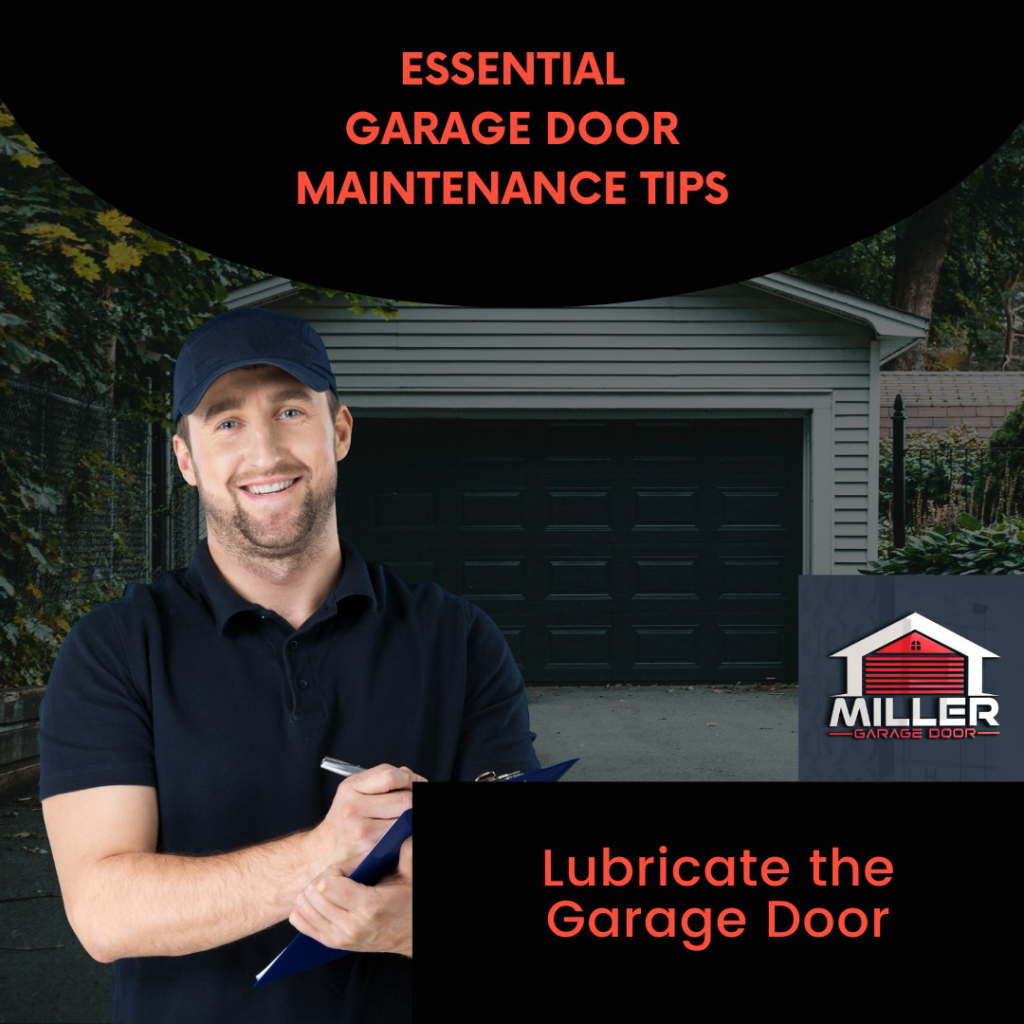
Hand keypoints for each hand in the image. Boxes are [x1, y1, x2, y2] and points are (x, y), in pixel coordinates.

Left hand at [290, 837, 412, 956]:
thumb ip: (407, 853)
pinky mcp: (333, 944)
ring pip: (304, 908)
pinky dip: (304, 909)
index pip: (328, 885)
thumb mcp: (411, 876)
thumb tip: (402, 832)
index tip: (346, 868)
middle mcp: (352, 926)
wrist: (410, 933)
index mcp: (369, 907)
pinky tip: (318, 900)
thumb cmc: (408, 902)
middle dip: (322, 879)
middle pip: (313, 895)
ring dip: (312, 892)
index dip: (334, 870)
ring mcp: (340, 938)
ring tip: (329, 887)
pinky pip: (302, 923)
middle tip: (338, 876)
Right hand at [311, 764, 422, 876]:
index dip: (410, 778)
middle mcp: (353, 809)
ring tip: (405, 816)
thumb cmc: (345, 818)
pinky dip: (405, 832)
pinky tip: (400, 831)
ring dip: (411, 817)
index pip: (390, 775)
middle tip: (415, 802)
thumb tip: (416, 780)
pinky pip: (400, 837)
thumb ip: (383, 780)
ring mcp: (362, 832)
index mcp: (350, 788)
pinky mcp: (371, 851)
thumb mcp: (355, 791)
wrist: (324, 851)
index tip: (417, 783)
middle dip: (415, 799)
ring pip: (406, 819)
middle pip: (404, 799)